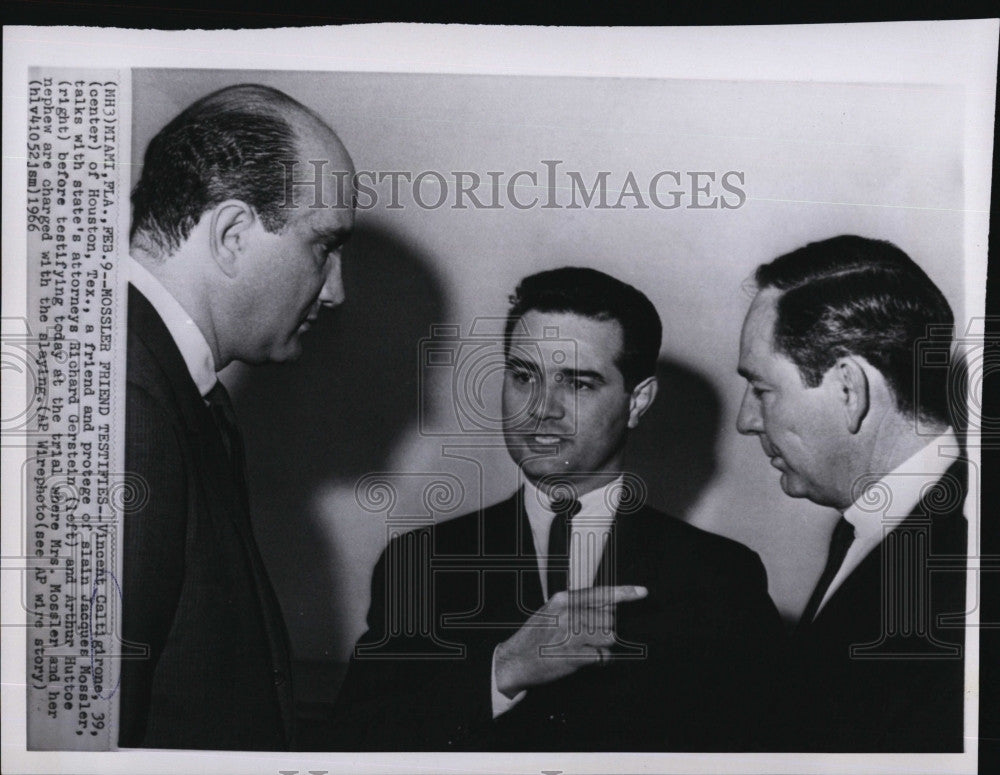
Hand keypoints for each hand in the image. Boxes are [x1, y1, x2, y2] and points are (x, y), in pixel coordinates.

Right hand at [494, 585, 647, 697]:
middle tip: (588, 637)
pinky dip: (601, 660)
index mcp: (563, 599)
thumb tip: (605, 606)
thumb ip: (575, 605)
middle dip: (605, 629)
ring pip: (609, 636)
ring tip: (586, 647)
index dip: (624, 592)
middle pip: (609, 618)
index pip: (600, 593)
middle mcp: (569, 613)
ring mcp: (571, 634)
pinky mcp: (573, 655)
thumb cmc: (534, 636)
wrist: (514, 660)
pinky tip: (587, 659)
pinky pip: (603, 656)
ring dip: (603, 645)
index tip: (642, 592)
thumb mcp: (550, 611)